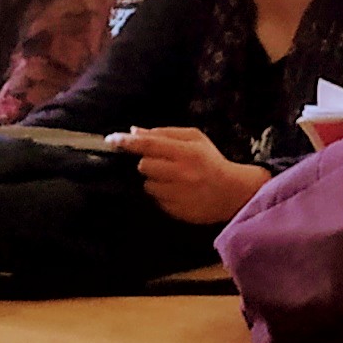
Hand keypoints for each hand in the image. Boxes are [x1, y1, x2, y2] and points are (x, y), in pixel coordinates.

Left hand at [113, 125, 267, 225]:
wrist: (232, 192)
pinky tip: (177, 191)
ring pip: (148, 185)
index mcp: (186, 152)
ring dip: (155, 180)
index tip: (111, 139)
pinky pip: (156, 200)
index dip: (128, 141)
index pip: (150, 144)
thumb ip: (165, 133)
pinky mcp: (175, 210)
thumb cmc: (211, 161)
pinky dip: (162, 194)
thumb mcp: (194, 138)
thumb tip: (134, 131)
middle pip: (144, 166)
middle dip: (148, 163)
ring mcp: (177, 194)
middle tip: (164, 163)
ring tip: (172, 179)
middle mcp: (180, 173)